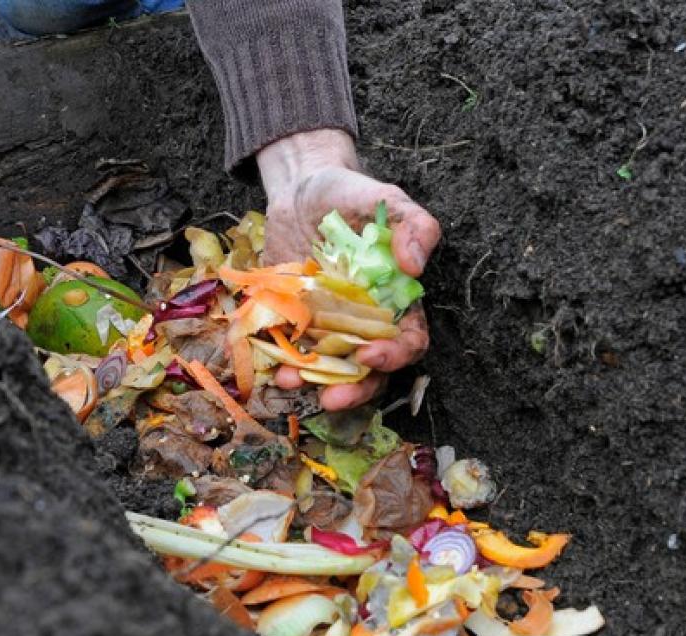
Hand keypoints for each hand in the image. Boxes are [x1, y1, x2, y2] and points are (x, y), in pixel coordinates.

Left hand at [256, 129, 439, 409]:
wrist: (299, 188)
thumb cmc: (349, 194)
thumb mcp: (384, 199)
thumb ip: (412, 225)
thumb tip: (415, 264)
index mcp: (395, 302)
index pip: (408, 341)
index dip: (395, 355)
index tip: (371, 354)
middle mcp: (363, 322)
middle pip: (369, 370)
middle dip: (353, 389)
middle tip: (331, 398)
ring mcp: (326, 326)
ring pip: (328, 369)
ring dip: (312, 382)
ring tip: (289, 380)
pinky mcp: (292, 322)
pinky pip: (289, 351)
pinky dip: (280, 362)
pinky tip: (270, 364)